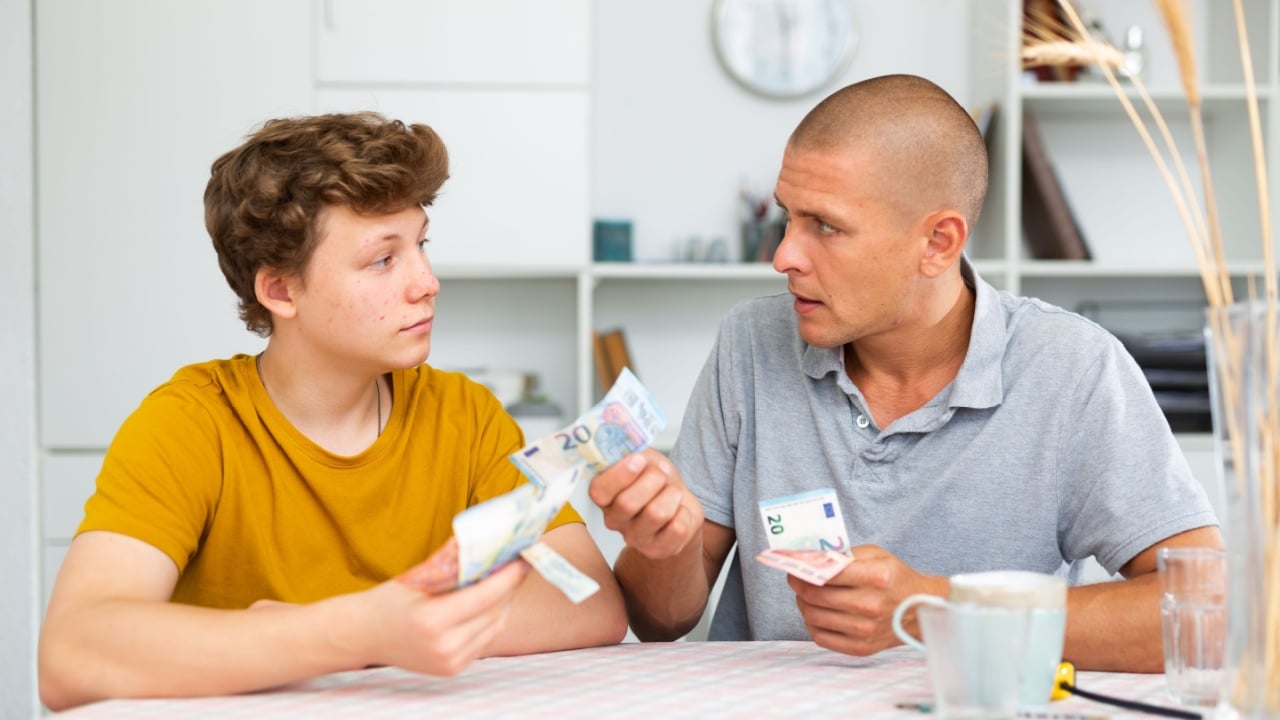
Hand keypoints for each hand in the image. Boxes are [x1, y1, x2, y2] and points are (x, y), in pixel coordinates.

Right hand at [355, 560, 531, 676]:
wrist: (364, 636)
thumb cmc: (388, 600)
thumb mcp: (417, 575)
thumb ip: (452, 560)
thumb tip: (485, 537)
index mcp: (432, 620)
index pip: (485, 596)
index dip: (509, 576)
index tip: (523, 558)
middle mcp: (445, 646)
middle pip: (495, 611)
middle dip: (510, 586)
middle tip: (519, 562)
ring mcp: (451, 662)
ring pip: (496, 627)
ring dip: (505, 602)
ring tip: (506, 579)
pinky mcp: (454, 668)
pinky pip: (485, 639)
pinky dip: (492, 619)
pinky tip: (489, 602)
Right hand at [588, 449, 703, 559]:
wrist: (678, 502)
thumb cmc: (655, 480)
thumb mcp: (643, 457)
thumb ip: (631, 450)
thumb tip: (626, 437)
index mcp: (605, 495)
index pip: (599, 491)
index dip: (619, 475)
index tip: (639, 460)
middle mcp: (615, 520)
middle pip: (628, 503)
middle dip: (653, 480)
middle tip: (661, 474)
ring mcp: (636, 538)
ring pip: (657, 514)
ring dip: (671, 495)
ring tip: (672, 492)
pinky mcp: (659, 549)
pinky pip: (678, 527)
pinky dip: (684, 512)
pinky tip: (678, 511)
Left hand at [788, 544, 944, 656]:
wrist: (921, 610)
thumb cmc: (896, 579)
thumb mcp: (876, 555)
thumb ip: (844, 554)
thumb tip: (809, 557)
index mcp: (876, 578)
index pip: (826, 573)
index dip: (803, 568)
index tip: (793, 565)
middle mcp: (870, 605)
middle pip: (815, 595)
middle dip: (798, 585)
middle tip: (796, 579)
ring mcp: (865, 630)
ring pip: (813, 616)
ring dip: (803, 603)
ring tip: (806, 595)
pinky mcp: (860, 647)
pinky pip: (821, 637)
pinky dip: (812, 624)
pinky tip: (817, 613)